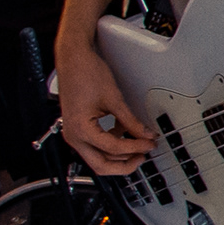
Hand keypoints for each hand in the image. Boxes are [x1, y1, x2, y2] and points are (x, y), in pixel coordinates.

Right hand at [54, 42, 152, 175]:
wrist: (74, 59)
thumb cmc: (86, 73)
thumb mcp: (114, 99)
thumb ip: (131, 121)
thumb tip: (145, 134)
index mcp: (81, 130)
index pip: (113, 149)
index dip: (136, 148)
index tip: (150, 144)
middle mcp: (74, 136)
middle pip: (100, 165)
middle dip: (124, 164)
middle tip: (144, 156)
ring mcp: (74, 133)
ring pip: (98, 157)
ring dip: (119, 155)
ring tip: (139, 146)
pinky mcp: (78, 128)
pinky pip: (95, 145)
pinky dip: (111, 144)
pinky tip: (125, 134)